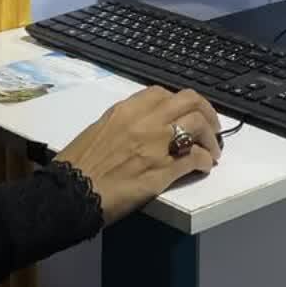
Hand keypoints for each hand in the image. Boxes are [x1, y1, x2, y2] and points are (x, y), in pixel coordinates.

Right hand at [53, 87, 221, 224]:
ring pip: (199, 125)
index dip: (180, 102)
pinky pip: (196, 158)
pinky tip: (204, 167)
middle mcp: (145, 121)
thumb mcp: (99, 129)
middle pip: (190, 101)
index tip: (185, 113)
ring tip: (212, 151)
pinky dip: (205, 161)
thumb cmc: (79, 165)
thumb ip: (124, 122)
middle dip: (207, 112)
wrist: (73, 192)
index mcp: (127, 109)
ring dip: (211, 138)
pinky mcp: (164, 171)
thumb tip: (142, 125)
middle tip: (211, 128)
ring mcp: (157, 144)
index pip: (162, 93)